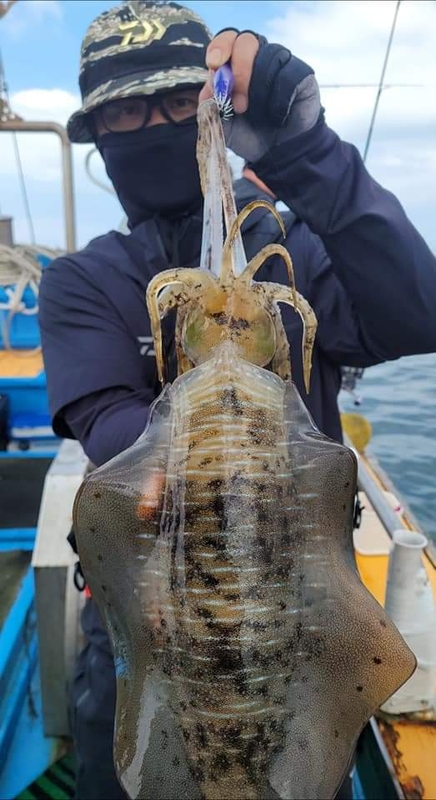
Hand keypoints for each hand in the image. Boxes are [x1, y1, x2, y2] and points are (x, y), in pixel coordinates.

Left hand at [199, 29, 321, 162]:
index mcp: (235, 62)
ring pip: (269, 57)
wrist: (277, 152)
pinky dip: (279, 100)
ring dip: (259, 92)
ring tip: (258, 116)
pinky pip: (289, 76)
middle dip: (239, 72)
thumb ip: (211, 105)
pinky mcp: (302, 74)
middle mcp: (258, 56)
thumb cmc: (249, 134)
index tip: (214, 65)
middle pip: (246, 41)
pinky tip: (278, 115)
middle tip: (239, 105)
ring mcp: (282, 62)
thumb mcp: (224, 124)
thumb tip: (208, 87)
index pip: (227, 39)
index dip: (220, 47)